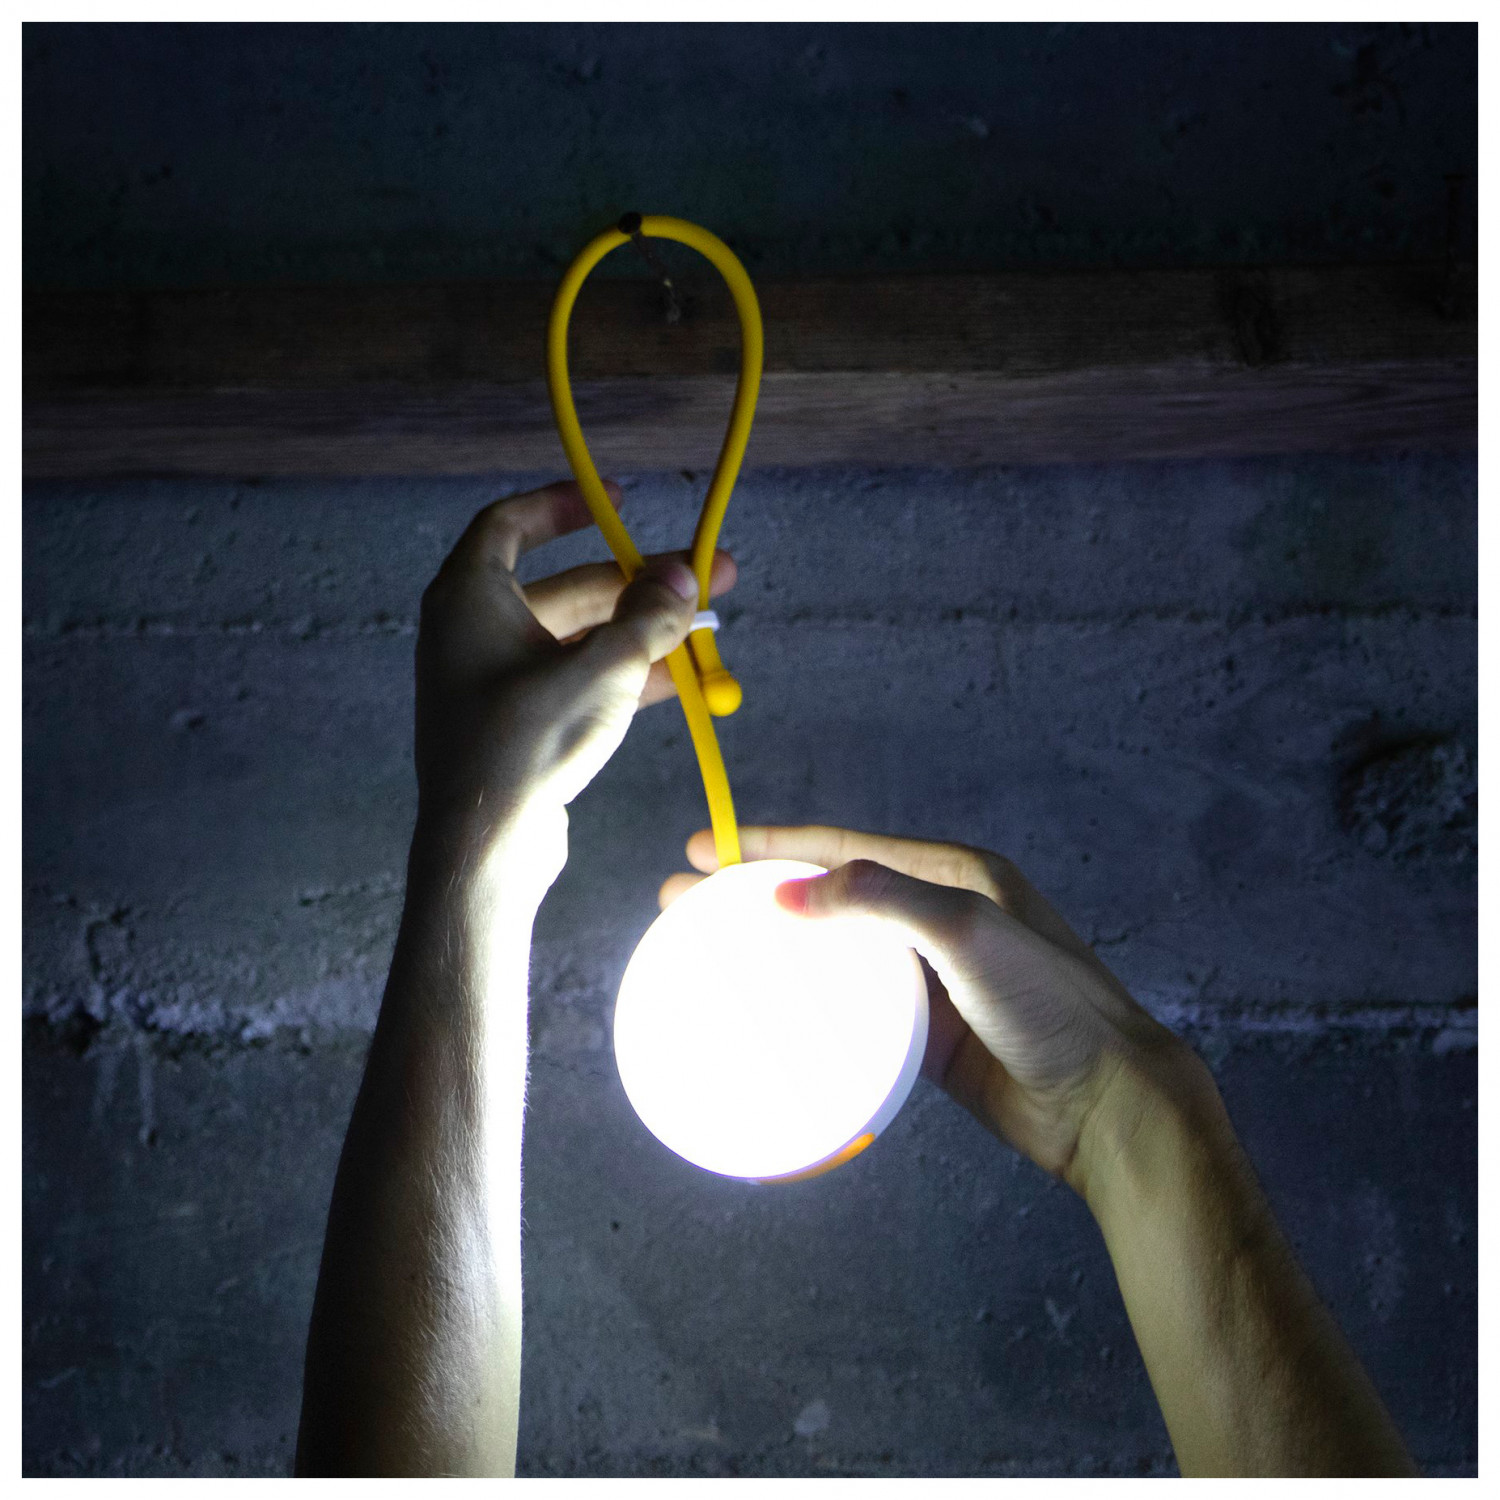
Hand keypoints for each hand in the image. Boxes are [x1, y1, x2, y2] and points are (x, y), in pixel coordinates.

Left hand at [414, 479, 735, 887]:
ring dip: (639, 631)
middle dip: (636, 582)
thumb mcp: (602, 669)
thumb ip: (648, 618)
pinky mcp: (517, 723)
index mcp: (469, 597)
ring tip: (707, 628)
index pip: (510, 524)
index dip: (564, 506)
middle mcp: (474, 631)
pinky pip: (575, 679)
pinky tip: (680, 678)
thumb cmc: (525, 743)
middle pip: (564, 586)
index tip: (616, 503)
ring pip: (577, 638)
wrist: (485, 844)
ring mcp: (494, 681)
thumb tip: (683, 579)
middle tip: (704, 575)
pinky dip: (622, 672)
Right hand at [660, 825, 1214, 1188]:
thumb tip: (789, 891)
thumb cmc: (1052, 1005)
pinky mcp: (929, 1034)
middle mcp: (941, 917)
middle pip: (831, 895)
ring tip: (713, 950)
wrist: (1105, 1100)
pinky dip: (812, 1005)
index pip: (845, 848)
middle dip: (759, 891)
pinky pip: (857, 1010)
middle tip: (687, 899)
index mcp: (955, 875)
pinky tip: (772, 1012)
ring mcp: (933, 978)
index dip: (772, 844)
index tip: (706, 847)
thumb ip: (881, 900)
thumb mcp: (968, 931)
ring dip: (779, 948)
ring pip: (838, 954)